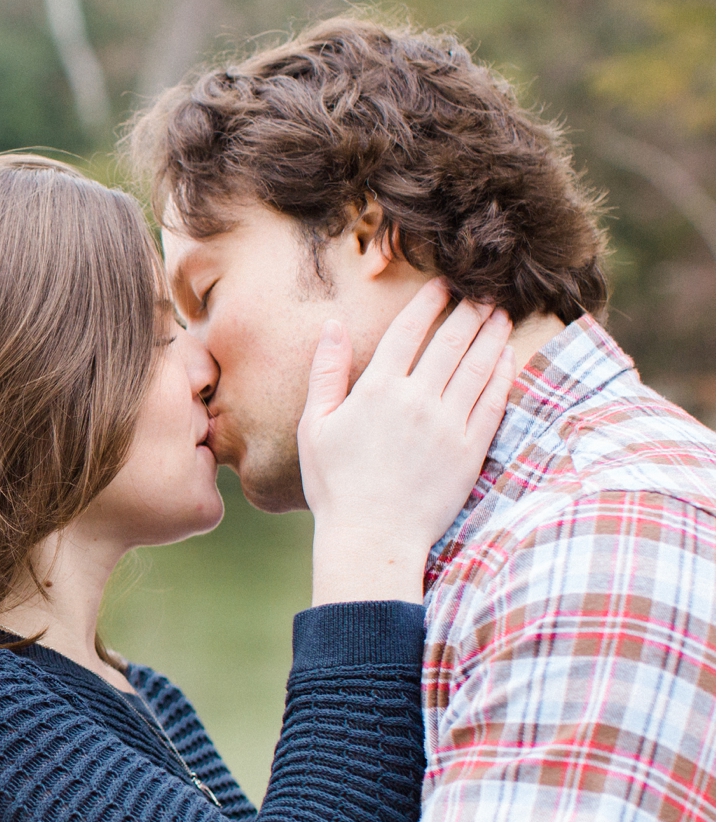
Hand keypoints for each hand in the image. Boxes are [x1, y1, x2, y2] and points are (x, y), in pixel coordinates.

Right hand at [299, 278, 514, 604]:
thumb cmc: (336, 484)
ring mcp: (449, 424)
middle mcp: (418, 400)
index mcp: (377, 391)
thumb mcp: (315, 425)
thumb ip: (326, 372)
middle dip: (469, 310)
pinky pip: (493, 401)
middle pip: (451, 342)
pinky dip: (502, 374)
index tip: (442, 285)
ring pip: (478, 366)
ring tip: (501, 314)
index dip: (428, 303)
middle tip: (484, 290)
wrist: (373, 536)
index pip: (409, 332)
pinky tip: (506, 358)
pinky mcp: (472, 449)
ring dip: (491, 334)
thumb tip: (332, 325)